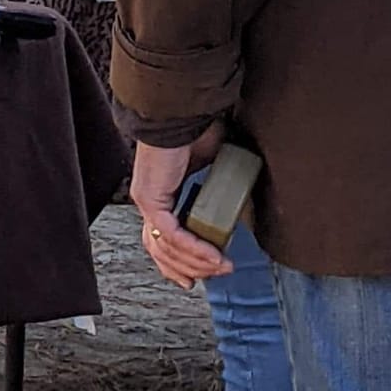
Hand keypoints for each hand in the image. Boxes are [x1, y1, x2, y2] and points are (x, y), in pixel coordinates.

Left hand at [131, 122, 231, 290]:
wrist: (181, 112)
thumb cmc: (195, 130)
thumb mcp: (211, 164)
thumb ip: (219, 182)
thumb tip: (244, 190)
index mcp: (159, 195)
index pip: (161, 240)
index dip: (178, 263)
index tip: (198, 278)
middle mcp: (148, 201)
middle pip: (161, 251)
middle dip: (191, 269)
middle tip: (217, 274)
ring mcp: (146, 201)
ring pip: (166, 249)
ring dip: (196, 262)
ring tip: (220, 267)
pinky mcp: (151, 199)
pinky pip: (171, 235)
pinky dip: (194, 248)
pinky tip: (212, 255)